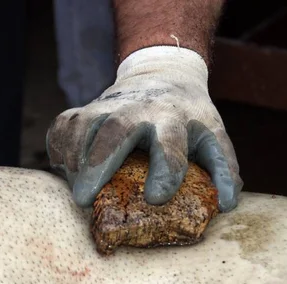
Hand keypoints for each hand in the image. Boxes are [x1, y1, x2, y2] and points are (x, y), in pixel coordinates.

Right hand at [46, 46, 242, 211]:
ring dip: (76, 159)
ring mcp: (113, 105)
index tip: (155, 198)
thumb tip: (226, 205)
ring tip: (78, 192)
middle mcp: (143, 110)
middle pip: (118, 130)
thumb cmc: (189, 120)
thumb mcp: (213, 137)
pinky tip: (67, 170)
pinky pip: (66, 124)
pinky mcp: (89, 106)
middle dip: (101, 164)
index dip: (165, 171)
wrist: (163, 75)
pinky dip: (60, 148)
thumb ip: (223, 168)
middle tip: (87, 199)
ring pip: (86, 125)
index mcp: (177, 120)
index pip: (171, 145)